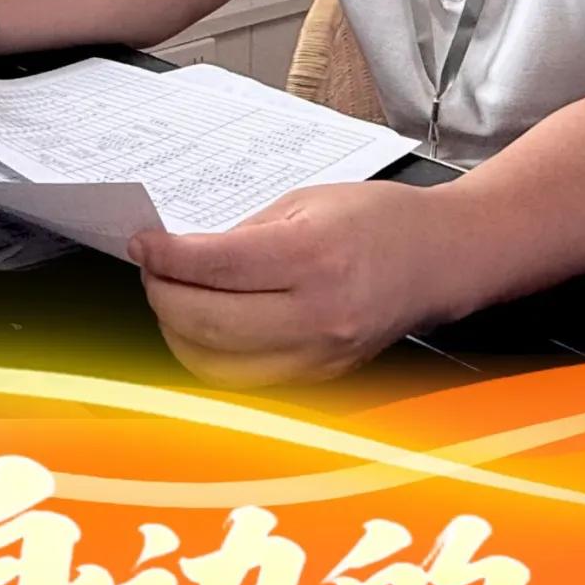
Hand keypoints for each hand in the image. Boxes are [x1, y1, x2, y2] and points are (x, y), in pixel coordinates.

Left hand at [129, 182, 466, 387]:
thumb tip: (181, 257)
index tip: (143, 244)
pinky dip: (211, 357)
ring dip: (178, 333)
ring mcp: (319, 356)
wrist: (442, 260)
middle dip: (162, 294)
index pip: (215, 266)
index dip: (164, 256)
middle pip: (205, 322)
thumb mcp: (307, 203)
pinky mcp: (320, 379)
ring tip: (175, 298)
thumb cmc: (380, 222)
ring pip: (215, 366)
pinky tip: (207, 329)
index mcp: (314, 257)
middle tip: (153, 269)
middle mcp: (318, 316)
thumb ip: (243, 234)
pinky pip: (244, 381)